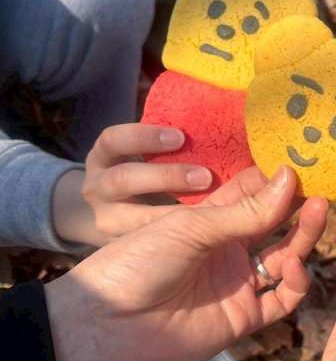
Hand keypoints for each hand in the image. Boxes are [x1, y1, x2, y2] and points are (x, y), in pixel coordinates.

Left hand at [45, 165, 327, 360]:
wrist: (105, 328)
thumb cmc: (138, 263)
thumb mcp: (191, 228)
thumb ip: (245, 211)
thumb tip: (290, 177)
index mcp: (209, 220)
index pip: (253, 194)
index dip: (277, 179)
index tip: (304, 161)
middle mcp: (228, 249)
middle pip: (274, 225)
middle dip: (298, 206)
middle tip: (321, 188)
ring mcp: (237, 283)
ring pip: (285, 258)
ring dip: (303, 237)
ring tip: (318, 212)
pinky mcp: (243, 317)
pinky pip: (281, 300)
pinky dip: (295, 284)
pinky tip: (295, 266)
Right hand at [65, 124, 213, 243]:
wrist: (113, 209)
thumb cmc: (144, 168)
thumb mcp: (145, 152)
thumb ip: (170, 142)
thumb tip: (214, 118)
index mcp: (105, 155)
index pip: (114, 140)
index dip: (145, 137)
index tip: (180, 136)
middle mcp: (97, 186)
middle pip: (123, 180)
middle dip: (165, 177)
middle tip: (205, 176)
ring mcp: (105, 217)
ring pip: (131, 216)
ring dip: (171, 212)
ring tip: (204, 210)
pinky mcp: (115, 242)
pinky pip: (143, 240)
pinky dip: (171, 238)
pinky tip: (200, 234)